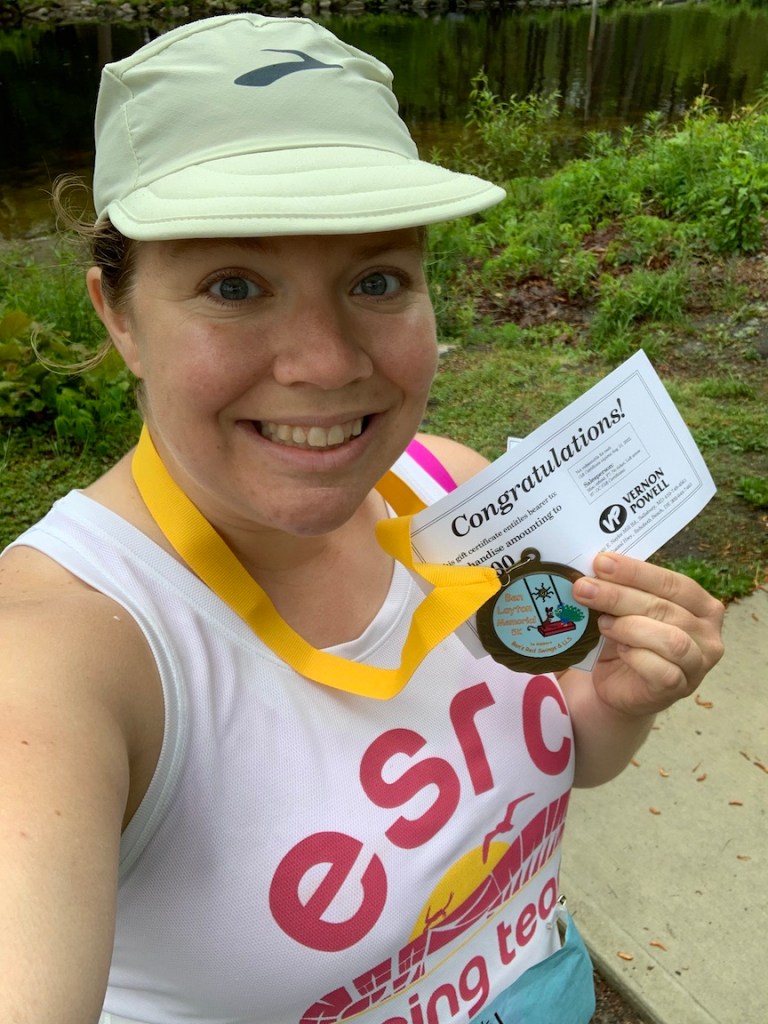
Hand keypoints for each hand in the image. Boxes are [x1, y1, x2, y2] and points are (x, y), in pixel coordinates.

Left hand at [571, 552, 724, 717]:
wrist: (619, 686)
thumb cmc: (628, 641)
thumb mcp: (627, 610)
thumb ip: (623, 590)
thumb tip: (596, 569)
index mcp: (701, 604)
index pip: (671, 582)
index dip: (635, 571)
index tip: (601, 562)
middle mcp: (707, 632)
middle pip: (664, 607)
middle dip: (618, 595)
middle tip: (583, 588)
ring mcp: (698, 663)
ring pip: (670, 639)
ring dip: (629, 627)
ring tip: (602, 623)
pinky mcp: (681, 687)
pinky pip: (662, 670)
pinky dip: (636, 656)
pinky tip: (620, 650)